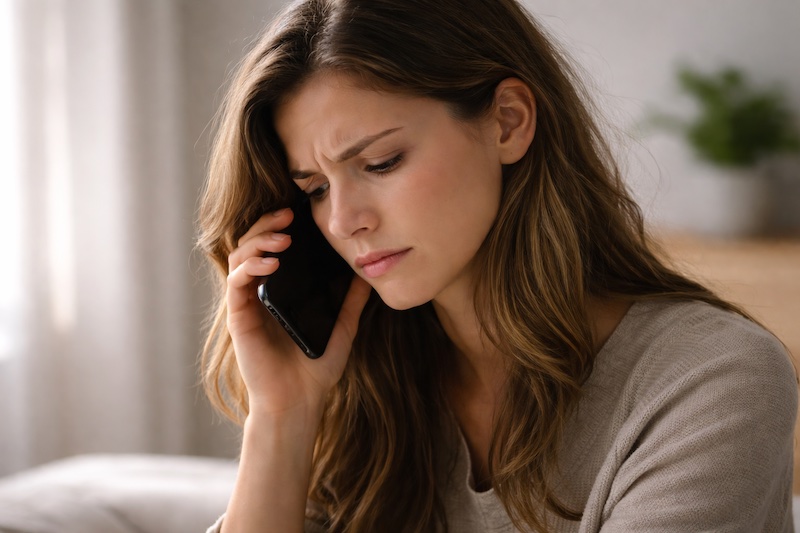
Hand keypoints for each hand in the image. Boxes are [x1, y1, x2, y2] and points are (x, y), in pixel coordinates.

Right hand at [226, 208, 371, 418]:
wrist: (298, 401)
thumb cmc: (316, 369)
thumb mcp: (342, 327)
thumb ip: (351, 301)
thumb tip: (365, 274)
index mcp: (280, 291)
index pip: (272, 247)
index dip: (279, 225)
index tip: (299, 212)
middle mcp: (259, 292)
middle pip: (252, 244)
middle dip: (267, 224)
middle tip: (288, 215)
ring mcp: (247, 303)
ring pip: (240, 257)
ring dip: (258, 241)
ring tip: (284, 239)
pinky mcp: (238, 317)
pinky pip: (236, 282)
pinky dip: (251, 267)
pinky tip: (272, 263)